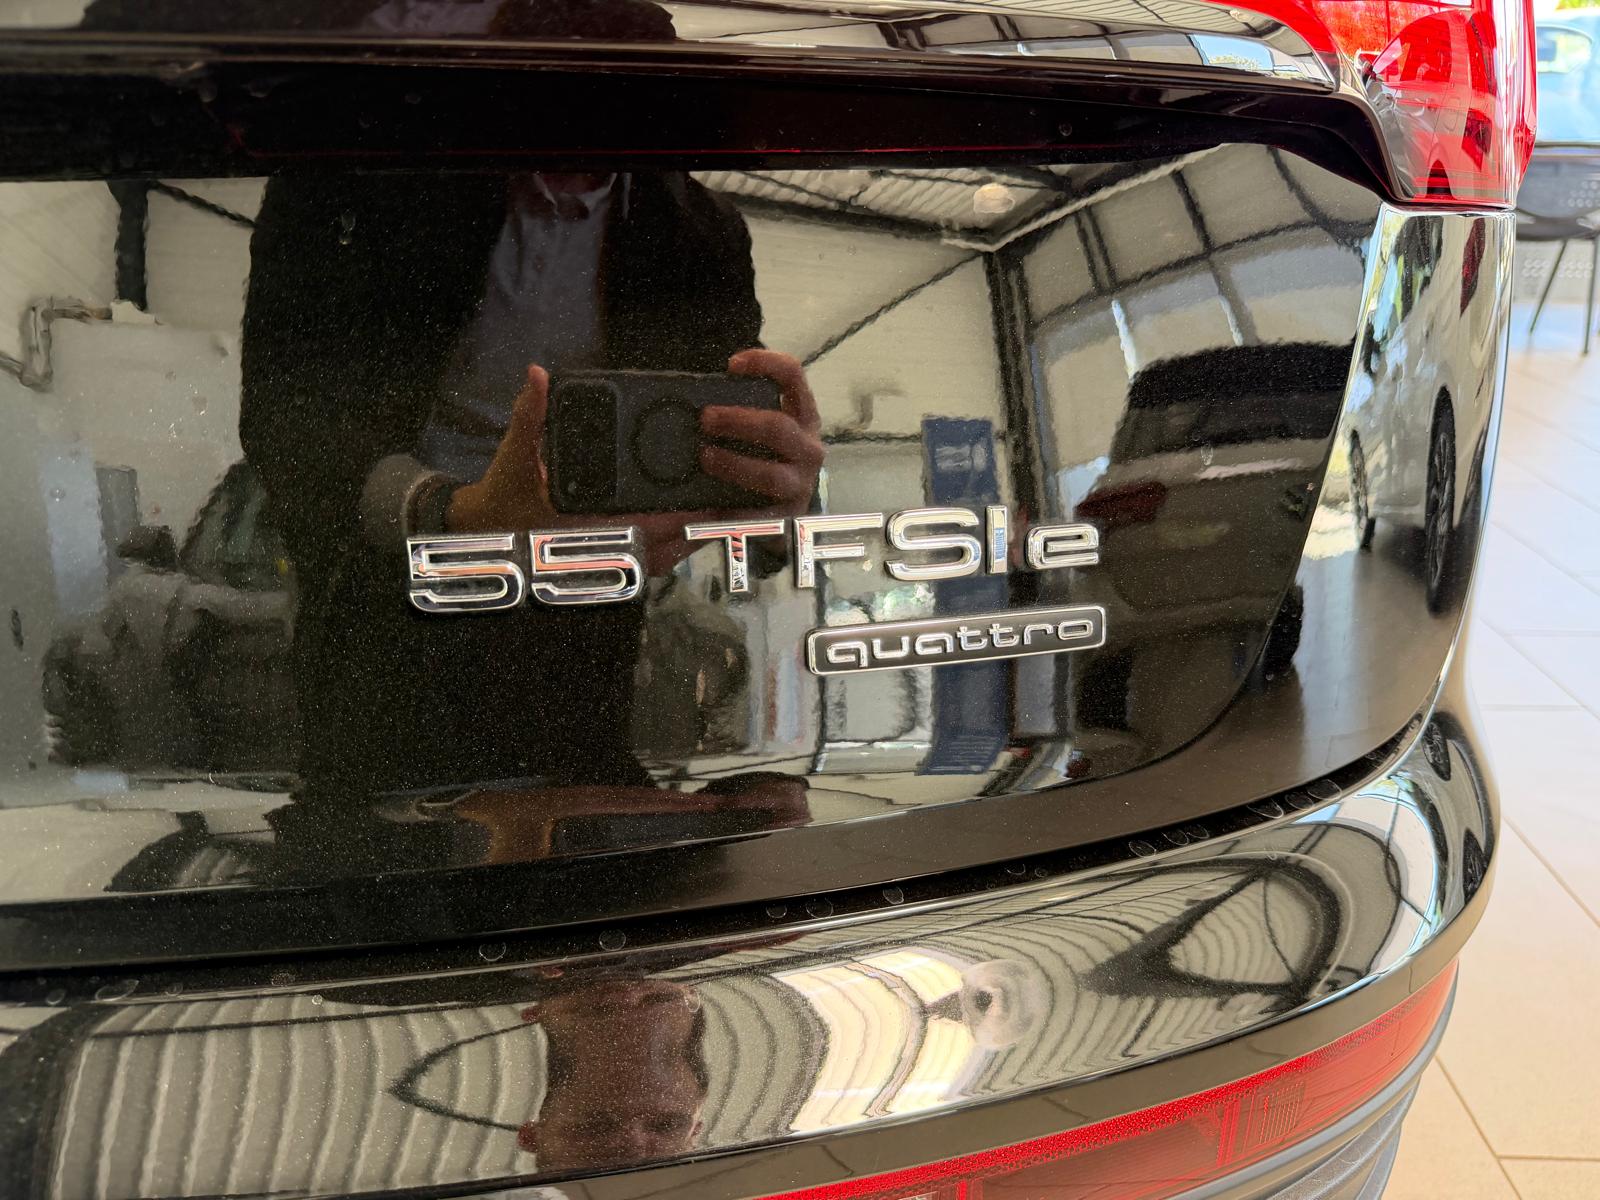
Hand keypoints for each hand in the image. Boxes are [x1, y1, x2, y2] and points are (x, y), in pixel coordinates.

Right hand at [445, 364, 712, 572]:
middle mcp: (595, 545)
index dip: (672, 521)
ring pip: (659, 559)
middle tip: (727, 509)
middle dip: (693, 530)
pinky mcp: (606, 558)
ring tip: (723, 520)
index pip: (634, 527)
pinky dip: (674, 552)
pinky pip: (649, 562)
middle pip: (659, 548)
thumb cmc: (504, 493)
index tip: (701, 507)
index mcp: (579, 523)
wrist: (486, 528)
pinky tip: (695, 535)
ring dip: (690, 542)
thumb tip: (538, 377)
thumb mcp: (515, 452)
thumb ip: (530, 415)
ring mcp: (603, 555)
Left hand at [699, 349, 822, 517]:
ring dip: (733, 464)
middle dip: (738, 420)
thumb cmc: (762, 460)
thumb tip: (686, 402)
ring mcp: (799, 485)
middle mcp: (808, 449)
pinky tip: (708, 507)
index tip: (732, 365)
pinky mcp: (783, 517)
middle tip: (705, 418)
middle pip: (778, 427)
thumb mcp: (760, 433)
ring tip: (705, 457)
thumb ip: (738, 415)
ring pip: (769, 475)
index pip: (793, 378)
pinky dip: (730, 508)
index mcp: (802, 417)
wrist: (781, 514)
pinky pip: (756, 513)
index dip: (766, 364)